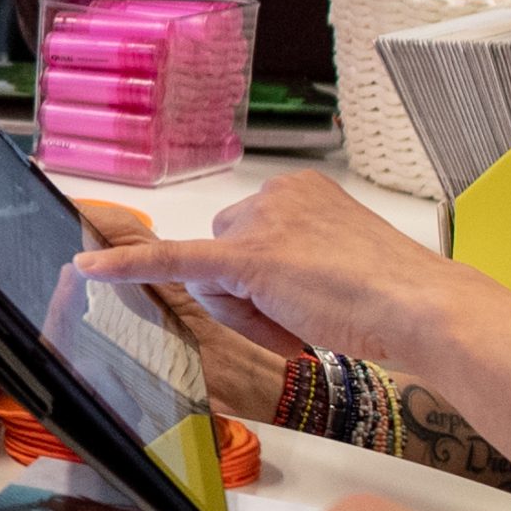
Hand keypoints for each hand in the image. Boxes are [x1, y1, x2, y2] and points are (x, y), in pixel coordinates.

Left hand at [78, 167, 464, 376]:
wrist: (420, 307)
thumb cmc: (394, 295)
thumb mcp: (336, 264)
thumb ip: (290, 264)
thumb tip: (252, 291)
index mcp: (300, 190)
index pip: (249, 236)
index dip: (267, 284)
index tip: (308, 293)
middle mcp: (277, 195)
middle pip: (224, 254)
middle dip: (248, 299)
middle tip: (305, 319)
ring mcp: (261, 225)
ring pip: (216, 278)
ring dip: (248, 313)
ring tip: (305, 320)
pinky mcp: (247, 259)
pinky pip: (175, 262)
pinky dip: (130, 266)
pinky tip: (90, 269)